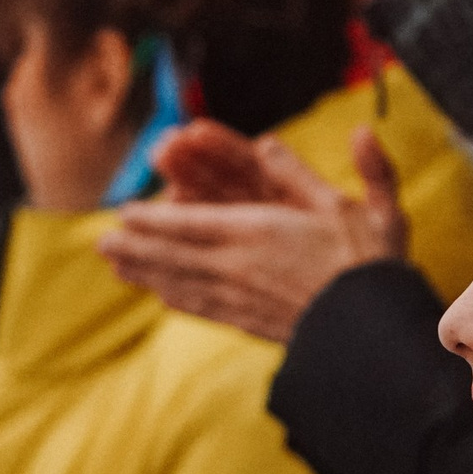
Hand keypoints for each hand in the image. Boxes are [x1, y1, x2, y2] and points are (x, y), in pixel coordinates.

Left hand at [96, 127, 408, 343]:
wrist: (371, 337)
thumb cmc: (371, 268)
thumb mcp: (367, 209)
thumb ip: (349, 168)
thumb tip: (302, 136)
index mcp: (259, 231)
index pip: (190, 222)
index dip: (153, 219)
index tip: (123, 212)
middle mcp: (240, 266)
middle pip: (173, 254)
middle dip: (135, 246)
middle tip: (101, 242)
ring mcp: (241, 298)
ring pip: (182, 283)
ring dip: (145, 273)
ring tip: (116, 266)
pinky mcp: (251, 322)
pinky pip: (204, 308)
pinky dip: (177, 299)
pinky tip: (162, 296)